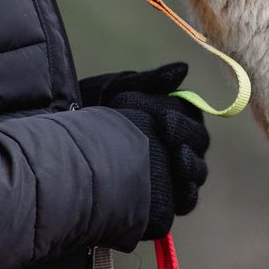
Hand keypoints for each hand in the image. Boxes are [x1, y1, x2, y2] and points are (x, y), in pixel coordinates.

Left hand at [85, 62, 208, 240]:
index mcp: (176, 114)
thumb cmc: (99, 108)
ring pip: (197, 170)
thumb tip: (183, 69)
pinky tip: (180, 190)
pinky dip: (187, 194)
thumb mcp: (122, 89)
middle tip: (169, 137)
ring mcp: (175, 171)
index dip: (183, 118)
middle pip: (198, 142)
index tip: (163, 118)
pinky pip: (186, 198)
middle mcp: (181, 142)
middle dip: (187, 138)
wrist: (69, 139)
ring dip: (192, 166)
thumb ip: (151, 81)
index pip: (193, 115)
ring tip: (179, 161)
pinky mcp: (166, 197)